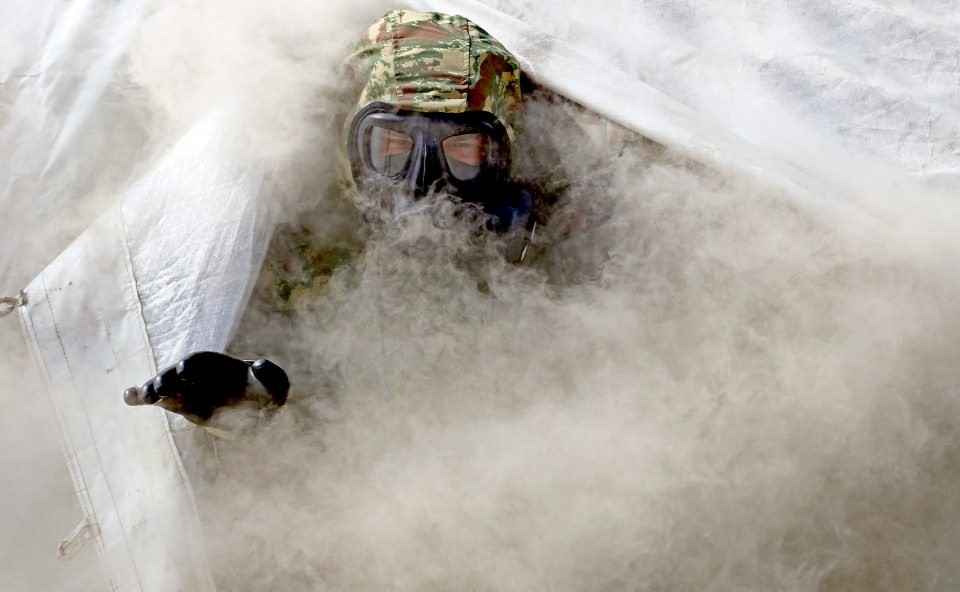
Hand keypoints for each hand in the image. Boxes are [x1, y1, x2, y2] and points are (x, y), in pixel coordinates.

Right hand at [123, 351, 288, 424]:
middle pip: (176, 374)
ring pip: (164, 387)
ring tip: (142, 396)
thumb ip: (271, 374)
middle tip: (157, 389)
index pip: (199, 363)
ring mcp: (187, 389)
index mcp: (217, 365)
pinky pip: (158, 400)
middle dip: (167, 379)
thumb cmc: (266, 392)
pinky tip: (128, 396)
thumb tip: (259, 364)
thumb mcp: (276, 384)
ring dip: (152, 390)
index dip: (191, 366)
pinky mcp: (182, 405)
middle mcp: (198, 375)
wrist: (257, 409)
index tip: (183, 369)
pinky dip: (141, 396)